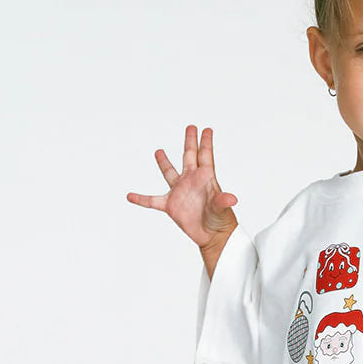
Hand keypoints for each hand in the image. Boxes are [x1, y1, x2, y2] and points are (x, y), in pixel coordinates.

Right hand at [127, 125, 237, 250]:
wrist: (212, 236)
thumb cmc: (220, 221)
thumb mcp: (222, 209)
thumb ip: (223, 201)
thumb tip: (232, 198)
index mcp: (205, 178)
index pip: (205, 156)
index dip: (205, 142)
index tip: (206, 129)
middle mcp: (191, 181)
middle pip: (189, 156)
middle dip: (190, 142)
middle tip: (190, 127)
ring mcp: (180, 192)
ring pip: (169, 173)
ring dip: (164, 162)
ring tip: (158, 151)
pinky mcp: (171, 205)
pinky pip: (152, 200)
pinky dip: (141, 199)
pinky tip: (131, 196)